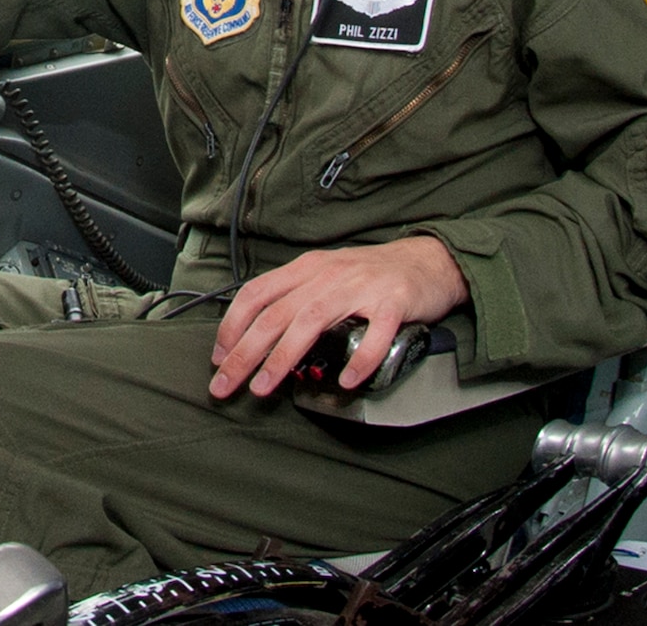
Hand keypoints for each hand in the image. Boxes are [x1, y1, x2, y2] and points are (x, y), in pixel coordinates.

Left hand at [207, 237, 468, 399]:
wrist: (428, 260)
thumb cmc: (370, 275)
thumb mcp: (325, 276)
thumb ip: (296, 299)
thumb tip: (260, 336)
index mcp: (306, 269)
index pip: (256, 294)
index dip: (232, 325)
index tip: (218, 357)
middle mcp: (327, 275)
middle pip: (275, 314)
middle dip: (245, 352)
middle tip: (225, 384)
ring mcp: (360, 288)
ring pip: (311, 321)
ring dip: (282, 357)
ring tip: (264, 387)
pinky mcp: (393, 303)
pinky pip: (375, 334)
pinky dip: (359, 359)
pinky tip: (347, 382)